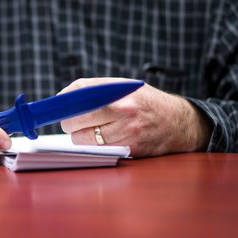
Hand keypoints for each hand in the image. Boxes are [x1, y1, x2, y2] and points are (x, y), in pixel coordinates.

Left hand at [59, 78, 211, 156]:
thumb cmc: (146, 102)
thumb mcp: (124, 87)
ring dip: (79, 136)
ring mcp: (126, 133)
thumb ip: (96, 89)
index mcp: (119, 92)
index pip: (79, 94)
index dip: (64, 102)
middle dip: (68, 122)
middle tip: (70, 122)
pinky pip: (98, 150)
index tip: (58, 106)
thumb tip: (64, 98)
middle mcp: (123, 111)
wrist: (179, 123)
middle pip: (76, 119)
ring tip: (87, 130)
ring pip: (83, 138)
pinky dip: (94, 146)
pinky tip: (101, 139)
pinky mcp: (129, 151)